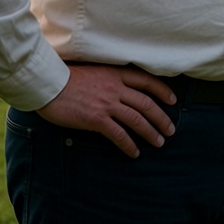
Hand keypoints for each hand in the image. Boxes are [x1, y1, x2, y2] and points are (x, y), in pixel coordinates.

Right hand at [37, 63, 177, 158]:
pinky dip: (129, 144)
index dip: (163, 91)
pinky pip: (118, 134)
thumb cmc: (68, 76)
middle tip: (171, 128)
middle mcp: (116, 88)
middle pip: (146, 103)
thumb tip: (121, 89)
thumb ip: (110, 78)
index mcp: (116, 73)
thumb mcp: (95, 70)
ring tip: (160, 142)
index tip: (173, 100)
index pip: (147, 81)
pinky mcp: (96, 119)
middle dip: (162, 117)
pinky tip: (135, 152)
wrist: (50, 84)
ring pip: (137, 119)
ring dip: (151, 132)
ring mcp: (107, 103)